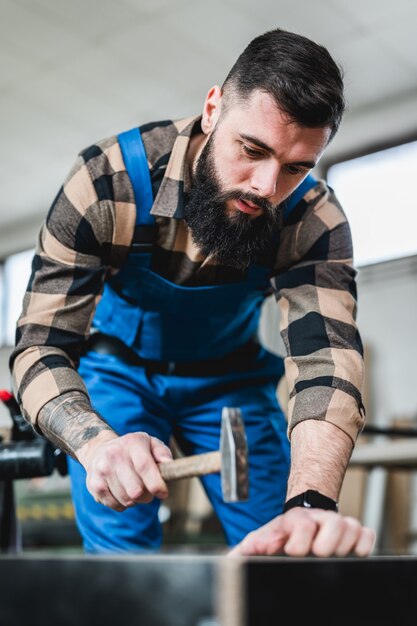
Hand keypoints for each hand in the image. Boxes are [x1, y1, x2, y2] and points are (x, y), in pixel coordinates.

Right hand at [77, 431, 172, 510]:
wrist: (99, 449)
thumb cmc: (131, 449)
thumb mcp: (149, 443)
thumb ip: (162, 452)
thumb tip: (168, 464)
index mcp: (131, 443)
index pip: (144, 467)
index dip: (156, 484)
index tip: (163, 493)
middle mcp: (114, 455)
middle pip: (135, 490)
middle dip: (147, 496)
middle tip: (148, 491)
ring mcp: (102, 470)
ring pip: (126, 500)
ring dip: (135, 500)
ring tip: (134, 489)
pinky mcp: (94, 485)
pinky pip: (115, 505)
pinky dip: (122, 504)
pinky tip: (122, 492)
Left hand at [228, 507, 375, 557]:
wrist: (302, 523)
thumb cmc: (282, 535)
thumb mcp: (263, 539)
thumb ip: (251, 547)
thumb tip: (238, 556)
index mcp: (296, 519)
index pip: (302, 524)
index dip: (299, 540)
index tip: (292, 551)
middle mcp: (319, 518)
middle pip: (334, 522)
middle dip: (327, 542)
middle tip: (318, 553)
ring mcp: (339, 525)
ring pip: (352, 528)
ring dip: (344, 545)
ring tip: (332, 555)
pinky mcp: (356, 534)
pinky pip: (366, 535)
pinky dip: (362, 545)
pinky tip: (350, 554)